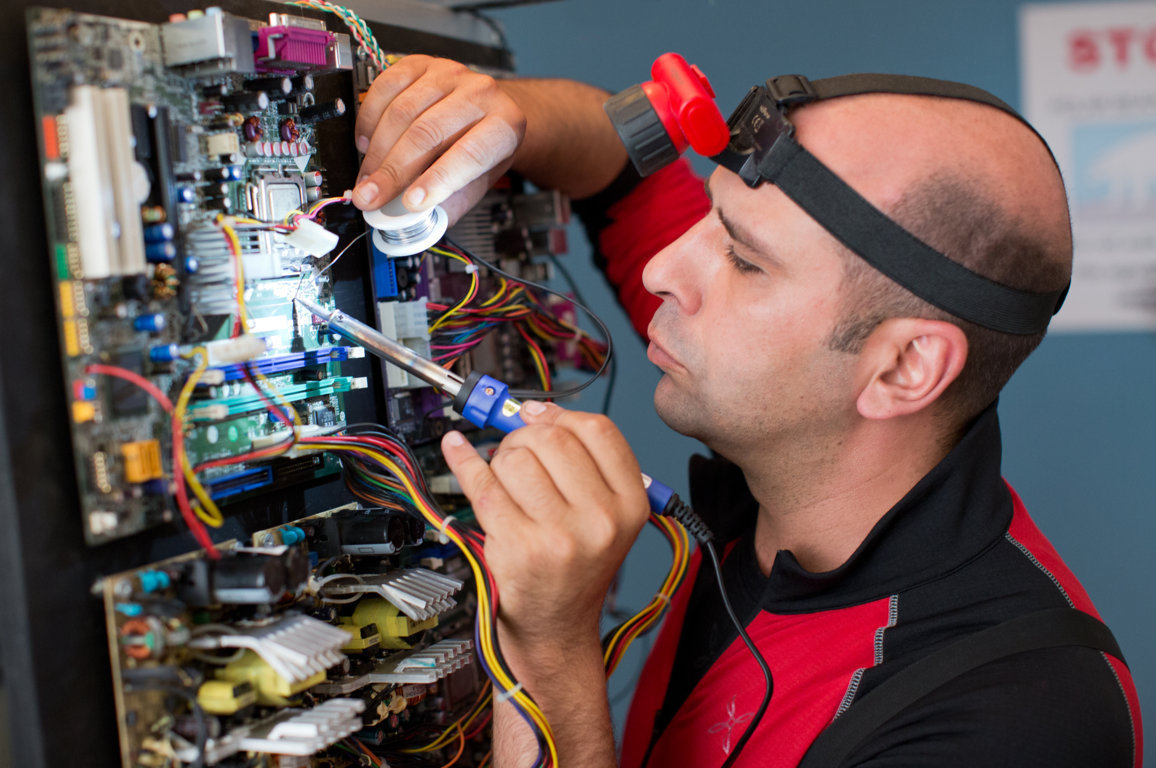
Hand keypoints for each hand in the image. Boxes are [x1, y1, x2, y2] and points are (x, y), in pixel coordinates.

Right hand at [353, 55, 525, 222]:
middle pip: (428, 133)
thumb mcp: (478, 183)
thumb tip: (409, 223)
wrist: (486, 111)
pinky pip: (384, 88)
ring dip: (377, 152)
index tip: (410, 204)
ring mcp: (449, 73)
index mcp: (505, 125)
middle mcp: (481, 93)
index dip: (437, 181)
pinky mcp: (421, 63)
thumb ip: (448, 204)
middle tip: (371, 198)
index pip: (469, 154)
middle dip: (393, 172)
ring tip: (366, 179)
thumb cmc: (481, 150)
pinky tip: (366, 144)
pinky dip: (369, 120)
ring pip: (402, 112)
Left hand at [440, 402, 650, 648]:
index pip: (599, 431)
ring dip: (500, 462)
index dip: (562, 415)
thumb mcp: (606, 516)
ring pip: (514, 459)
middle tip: (518, 455)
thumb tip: (534, 412)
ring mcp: (560, 536)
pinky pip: (482, 485)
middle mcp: (601, 520)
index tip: (538, 414)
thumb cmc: (578, 567)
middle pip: (552, 439)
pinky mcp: (518, 547)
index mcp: (631, 504)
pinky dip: (463, 462)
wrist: (558, 628)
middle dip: (524, 437)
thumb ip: (584, 463)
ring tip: (505, 483)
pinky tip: (457, 451)